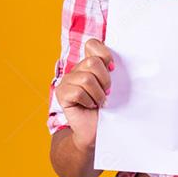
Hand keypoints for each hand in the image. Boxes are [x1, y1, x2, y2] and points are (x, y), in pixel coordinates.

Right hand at [54, 38, 113, 152]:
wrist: (97, 132)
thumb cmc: (109, 109)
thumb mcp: (115, 87)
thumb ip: (112, 72)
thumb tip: (116, 64)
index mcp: (89, 63)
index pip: (93, 44)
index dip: (105, 55)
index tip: (113, 69)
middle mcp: (77, 69)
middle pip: (92, 62)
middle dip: (105, 80)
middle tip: (107, 92)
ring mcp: (67, 80)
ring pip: (87, 78)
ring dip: (98, 94)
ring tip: (99, 102)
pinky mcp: (61, 93)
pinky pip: (78, 92)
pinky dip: (88, 101)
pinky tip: (89, 106)